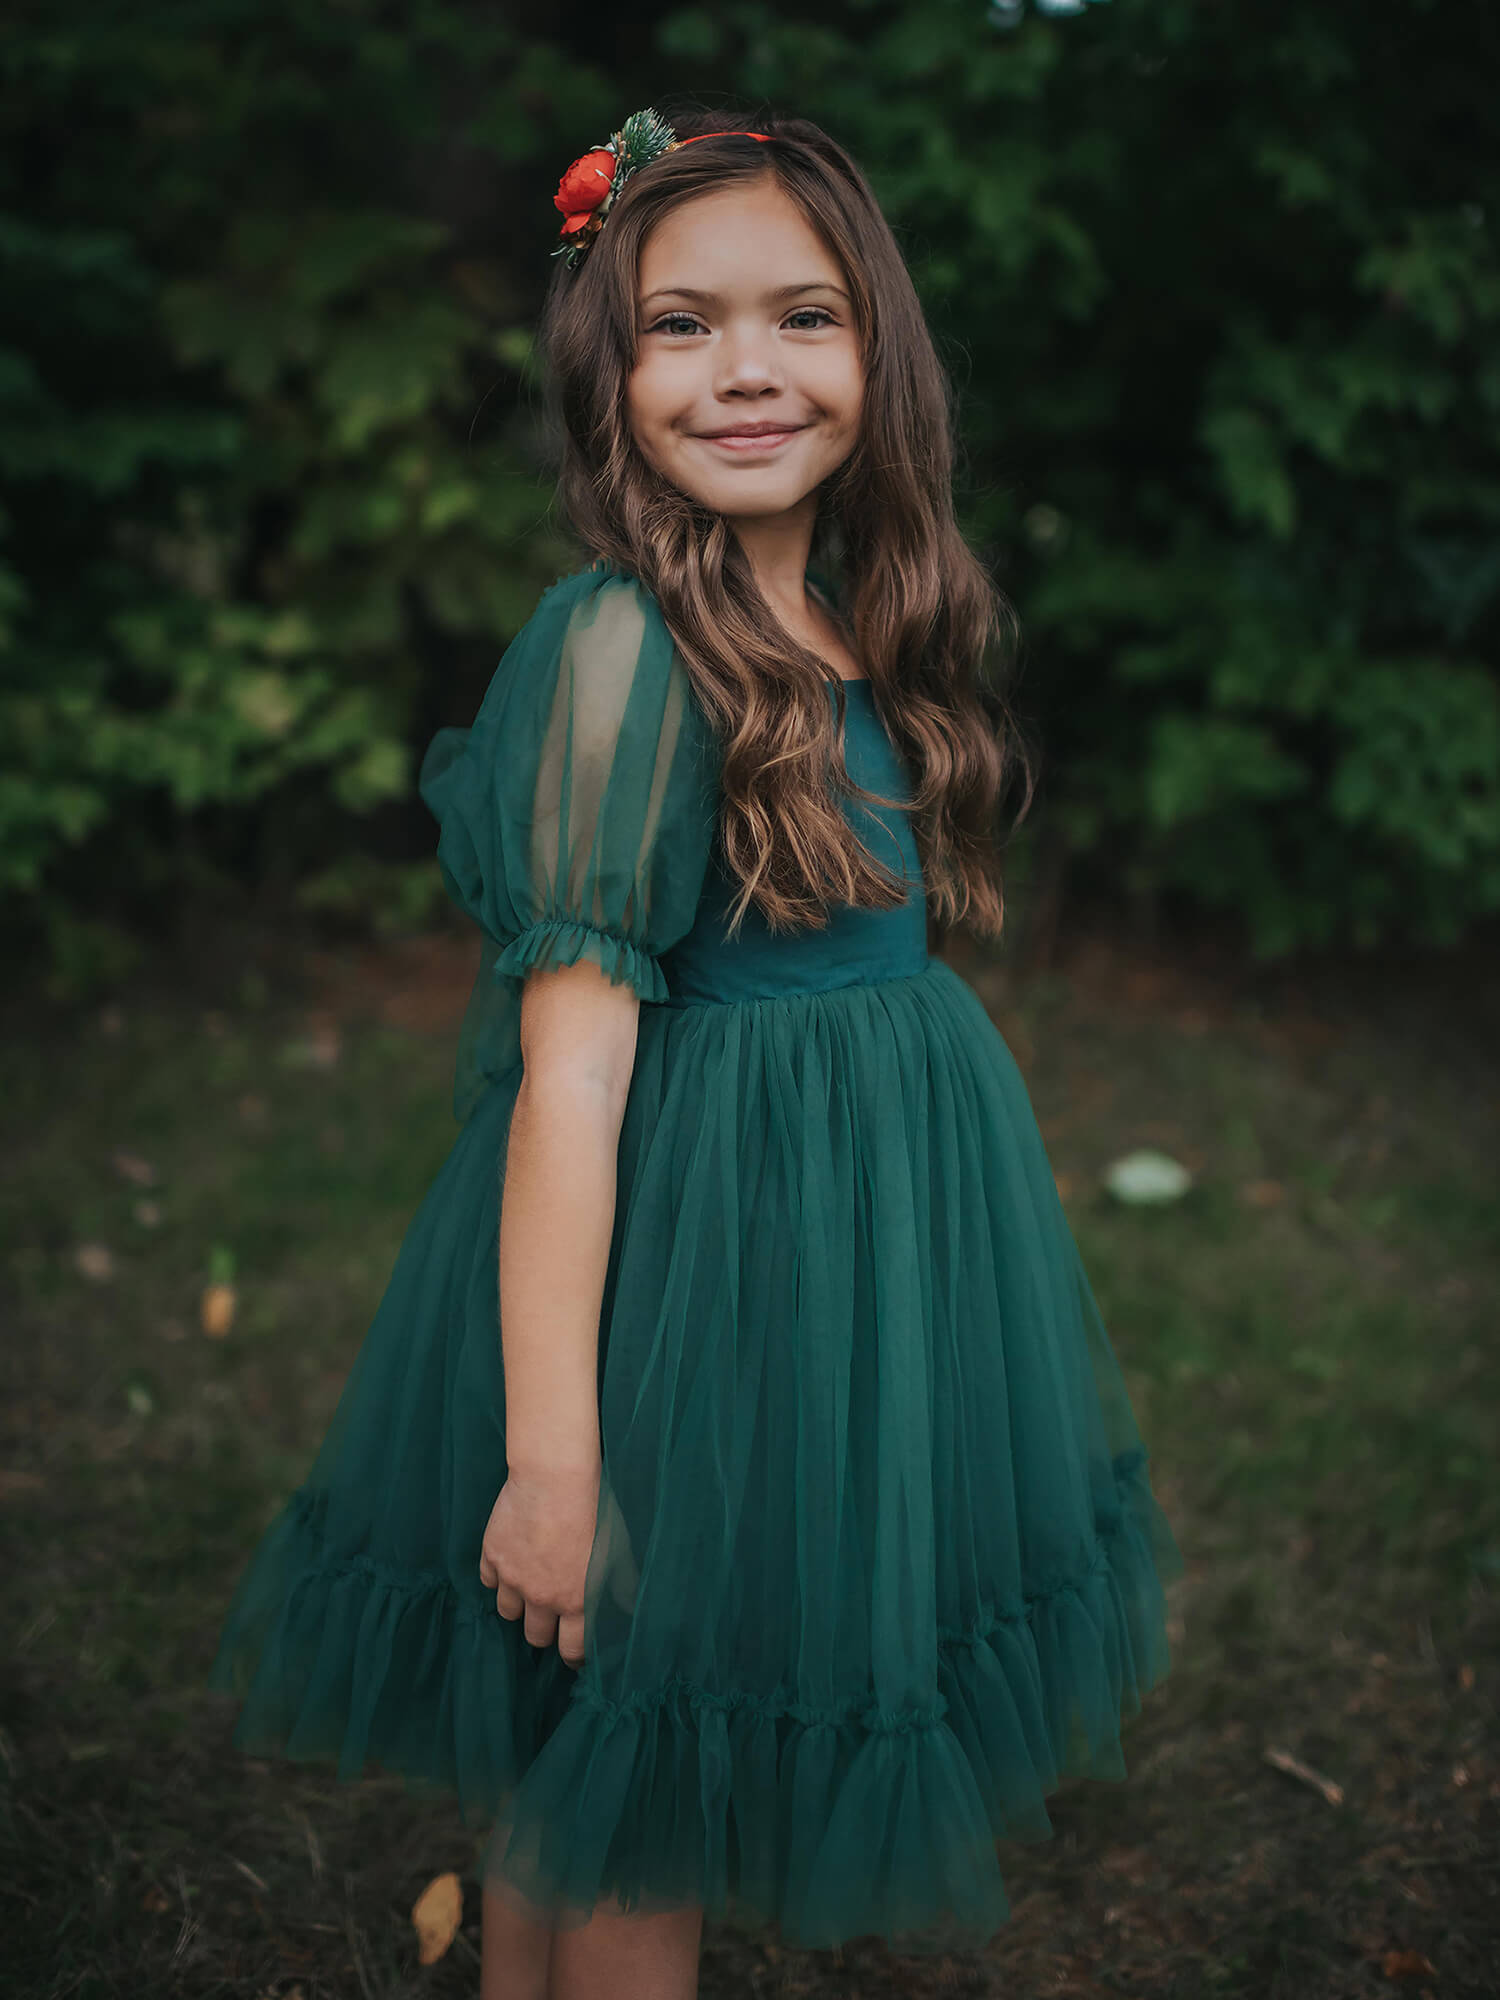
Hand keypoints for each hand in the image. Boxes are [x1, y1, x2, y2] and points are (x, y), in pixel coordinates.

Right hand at [478, 1461, 600, 1669]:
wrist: (555, 1479)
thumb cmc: (596, 1511)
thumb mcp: (618, 1553)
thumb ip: (619, 1587)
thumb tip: (628, 1609)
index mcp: (577, 1602)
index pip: (571, 1649)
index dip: (573, 1656)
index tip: (573, 1654)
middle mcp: (542, 1598)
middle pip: (535, 1636)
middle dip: (544, 1631)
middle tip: (549, 1617)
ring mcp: (512, 1578)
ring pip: (508, 1611)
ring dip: (519, 1604)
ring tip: (528, 1588)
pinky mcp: (492, 1555)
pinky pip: (488, 1579)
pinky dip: (497, 1575)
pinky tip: (510, 1562)